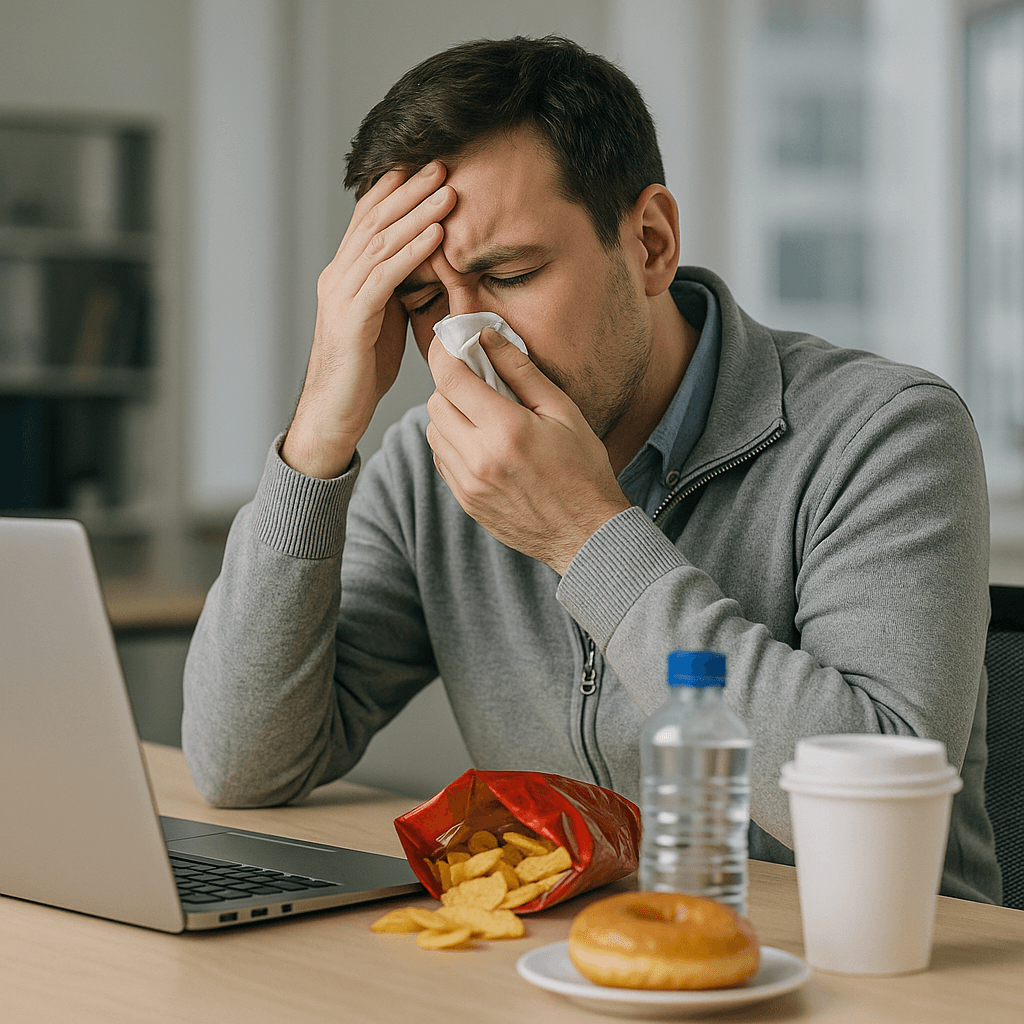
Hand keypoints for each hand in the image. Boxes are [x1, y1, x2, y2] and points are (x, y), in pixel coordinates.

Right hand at [282, 162, 456, 477]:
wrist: (333, 415)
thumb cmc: (361, 373)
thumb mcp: (383, 321)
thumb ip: (395, 290)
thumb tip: (425, 267)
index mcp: (344, 275)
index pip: (367, 221)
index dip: (394, 191)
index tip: (424, 167)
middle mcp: (337, 277)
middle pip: (374, 221)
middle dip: (409, 190)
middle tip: (441, 164)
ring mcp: (341, 296)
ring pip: (380, 242)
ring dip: (417, 213)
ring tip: (447, 191)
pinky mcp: (351, 319)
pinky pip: (385, 277)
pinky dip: (412, 252)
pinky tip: (436, 235)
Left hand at [425, 329, 631, 573]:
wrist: (586, 533)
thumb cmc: (583, 470)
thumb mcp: (562, 412)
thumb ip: (521, 372)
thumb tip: (488, 337)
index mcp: (507, 431)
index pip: (451, 378)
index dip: (445, 352)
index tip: (453, 341)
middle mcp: (479, 458)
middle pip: (436, 402)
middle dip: (451, 384)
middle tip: (477, 380)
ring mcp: (468, 484)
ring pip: (433, 431)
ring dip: (449, 413)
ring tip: (482, 413)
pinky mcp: (465, 500)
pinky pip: (441, 458)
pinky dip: (452, 442)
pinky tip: (481, 441)